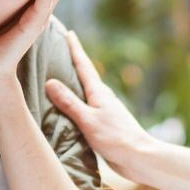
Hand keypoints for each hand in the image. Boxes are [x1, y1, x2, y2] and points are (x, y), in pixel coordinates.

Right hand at [44, 29, 154, 180]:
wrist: (139, 158)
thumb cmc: (115, 138)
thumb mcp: (88, 120)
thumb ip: (69, 102)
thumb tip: (50, 82)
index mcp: (99, 92)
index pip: (84, 65)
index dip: (75, 49)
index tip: (68, 32)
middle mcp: (102, 97)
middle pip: (85, 75)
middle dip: (73, 62)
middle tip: (61, 49)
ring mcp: (105, 110)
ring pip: (85, 91)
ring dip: (74, 82)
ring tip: (61, 76)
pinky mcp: (105, 124)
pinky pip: (86, 106)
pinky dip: (76, 100)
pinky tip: (71, 107)